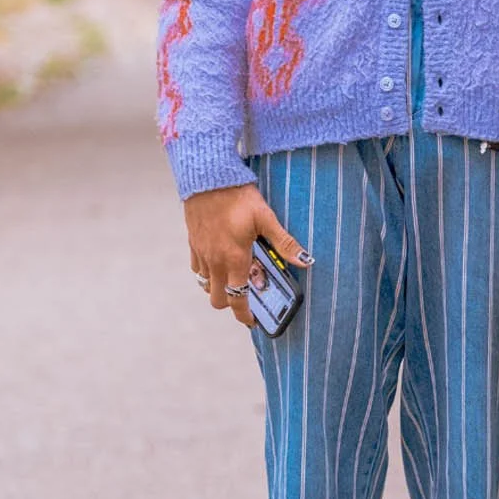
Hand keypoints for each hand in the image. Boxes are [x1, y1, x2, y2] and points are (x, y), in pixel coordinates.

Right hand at [185, 183, 310, 328]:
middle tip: (245, 295)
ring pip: (206, 284)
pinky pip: (197, 268)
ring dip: (218, 286)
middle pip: (217, 300)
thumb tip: (305, 260)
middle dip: (231, 304)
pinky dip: (207, 271)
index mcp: (233, 259)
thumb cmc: (238, 197)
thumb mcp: (266, 218)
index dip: (245, 315)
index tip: (253, 320)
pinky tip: (220, 259)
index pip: (237, 299)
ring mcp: (201, 254)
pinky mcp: (193, 243)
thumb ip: (284, 243)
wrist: (208, 178)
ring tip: (234, 275)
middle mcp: (214, 262)